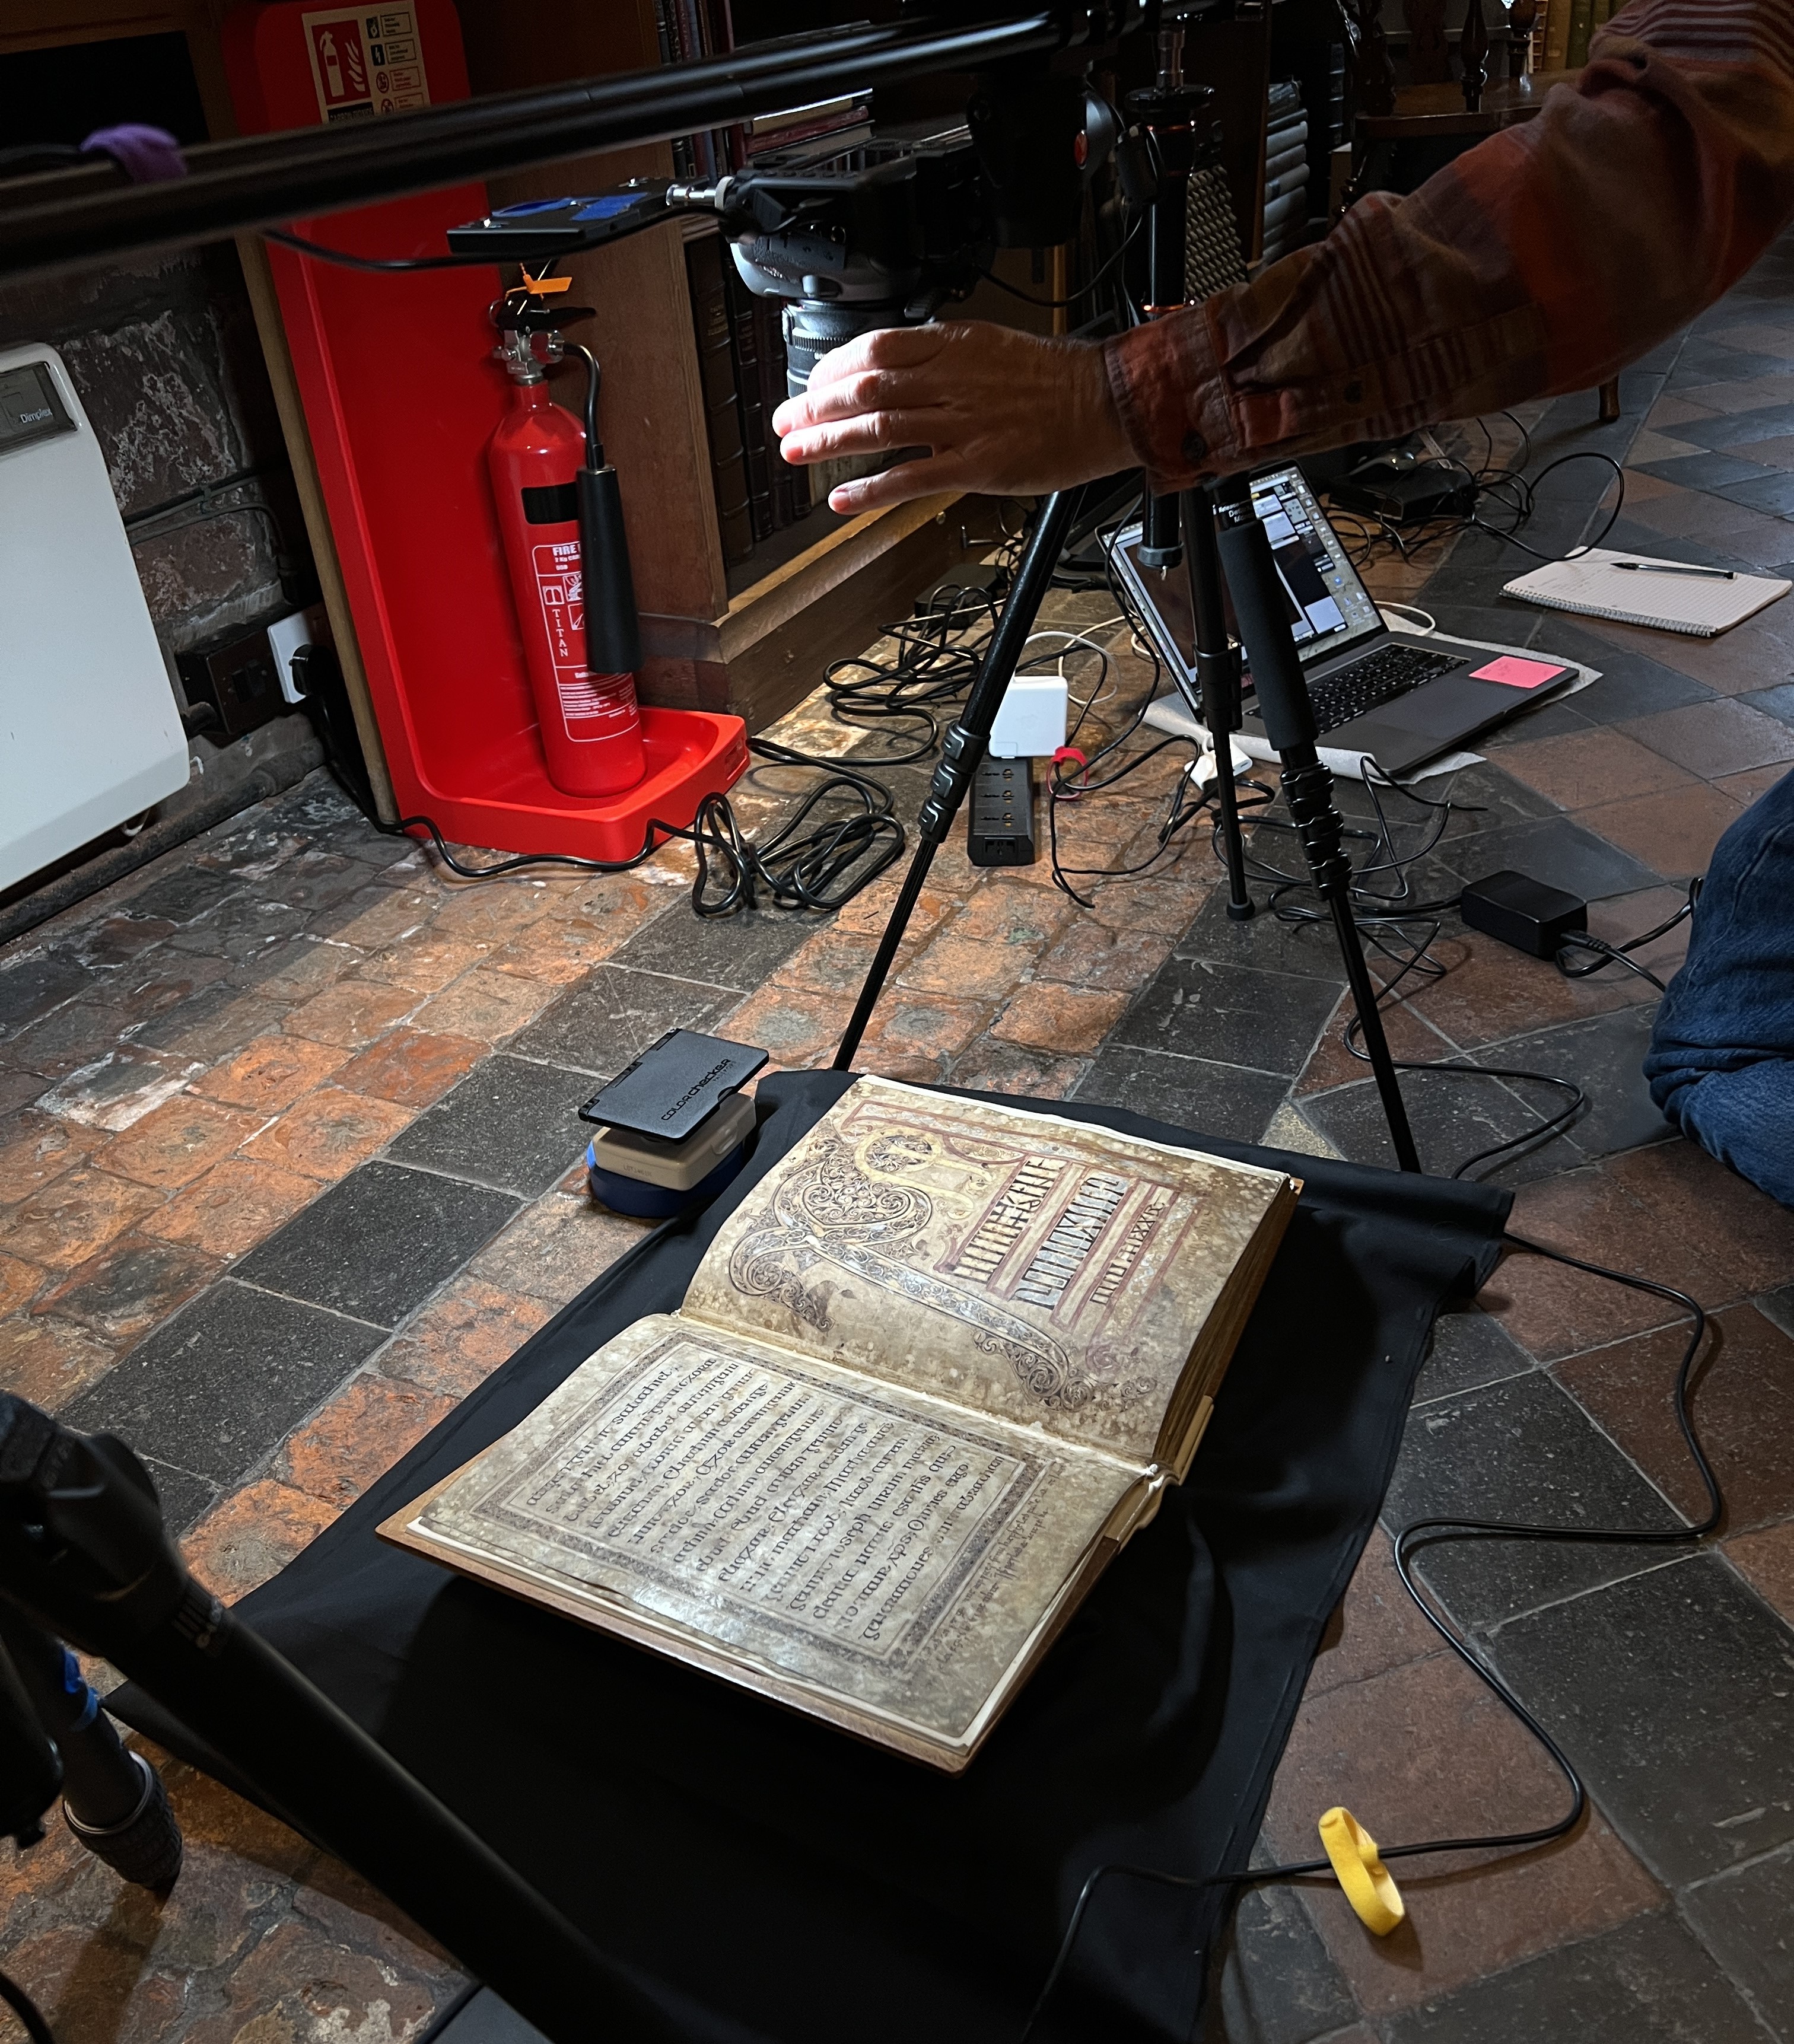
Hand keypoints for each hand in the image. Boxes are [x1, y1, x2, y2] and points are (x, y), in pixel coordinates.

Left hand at [770, 320, 1136, 514]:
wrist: (1108, 403)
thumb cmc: (1057, 380)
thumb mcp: (994, 346)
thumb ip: (945, 355)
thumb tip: (901, 366)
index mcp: (955, 345)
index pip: (876, 348)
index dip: (834, 367)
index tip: (812, 383)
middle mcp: (951, 380)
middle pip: (866, 388)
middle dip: (817, 407)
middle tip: (786, 422)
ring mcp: (963, 424)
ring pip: (880, 428)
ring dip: (830, 444)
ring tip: (797, 455)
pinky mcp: (977, 466)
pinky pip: (913, 478)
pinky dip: (872, 490)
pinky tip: (844, 500)